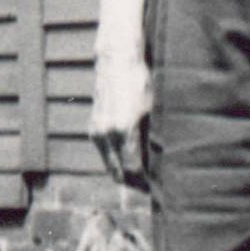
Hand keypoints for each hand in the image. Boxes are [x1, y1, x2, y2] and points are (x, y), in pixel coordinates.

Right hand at [91, 49, 151, 187]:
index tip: (156, 189)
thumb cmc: (139, 83)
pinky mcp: (93, 128)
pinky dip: (115, 161)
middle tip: (150, 188)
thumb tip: (156, 164)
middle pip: (118, 172)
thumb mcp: (151, 110)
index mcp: (124, 129)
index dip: (145, 183)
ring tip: (142, 176)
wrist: (116, 62)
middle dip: (133, 183)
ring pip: (109, 165)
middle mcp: (107, 133)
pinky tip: (129, 161)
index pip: (133, 169)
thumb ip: (149, 139)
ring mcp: (97, 131)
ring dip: (123, 173)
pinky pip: (104, 154)